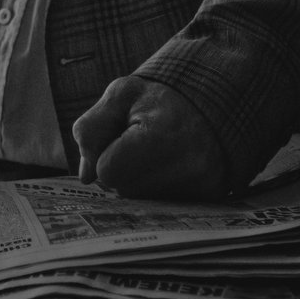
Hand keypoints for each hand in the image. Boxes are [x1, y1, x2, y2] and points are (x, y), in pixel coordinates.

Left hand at [72, 76, 226, 198]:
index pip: (107, 171)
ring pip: (142, 198)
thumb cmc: (159, 98)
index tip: (125, 134)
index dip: (107, 153)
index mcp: (160, 138)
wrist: (212, 98)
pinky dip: (160, 185)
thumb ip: (91, 129)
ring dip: (141, 178)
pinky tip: (172, 163)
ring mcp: (201, 185)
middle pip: (124, 188)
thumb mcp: (120, 95)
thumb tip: (87, 176)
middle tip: (144, 141)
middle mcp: (186, 167)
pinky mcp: (209, 195)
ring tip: (160, 151)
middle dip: (124, 167)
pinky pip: (164, 203)